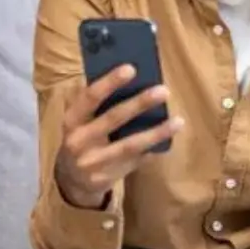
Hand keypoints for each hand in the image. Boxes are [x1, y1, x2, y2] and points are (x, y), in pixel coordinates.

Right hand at [54, 64, 184, 208]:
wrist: (71, 180)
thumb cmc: (82, 137)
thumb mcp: (79, 120)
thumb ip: (95, 101)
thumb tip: (126, 74)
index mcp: (71, 120)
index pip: (89, 97)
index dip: (109, 82)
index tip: (131, 68)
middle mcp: (79, 141)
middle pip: (113, 119)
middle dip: (139, 104)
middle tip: (163, 90)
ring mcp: (93, 162)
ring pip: (130, 145)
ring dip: (156, 133)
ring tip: (178, 121)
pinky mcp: (106, 178)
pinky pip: (135, 161)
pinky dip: (153, 150)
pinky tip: (168, 141)